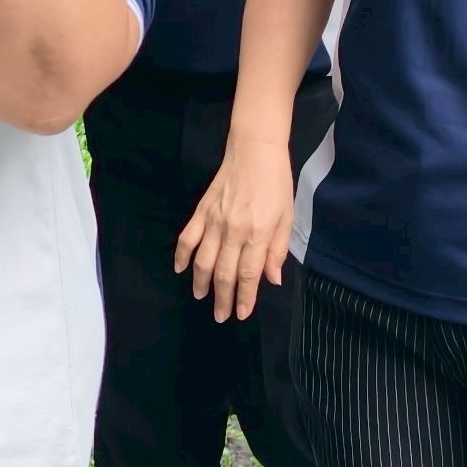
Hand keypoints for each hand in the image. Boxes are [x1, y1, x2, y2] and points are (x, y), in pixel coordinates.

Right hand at [173, 142, 294, 322]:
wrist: (255, 150)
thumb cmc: (277, 184)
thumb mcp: (287, 217)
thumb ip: (278, 250)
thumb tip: (272, 279)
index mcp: (258, 233)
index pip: (248, 274)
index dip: (245, 297)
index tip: (241, 314)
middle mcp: (233, 231)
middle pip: (224, 272)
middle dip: (222, 298)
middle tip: (220, 316)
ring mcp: (214, 220)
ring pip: (203, 259)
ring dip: (201, 282)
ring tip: (201, 297)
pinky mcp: (202, 210)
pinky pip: (187, 237)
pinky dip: (181, 255)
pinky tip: (179, 268)